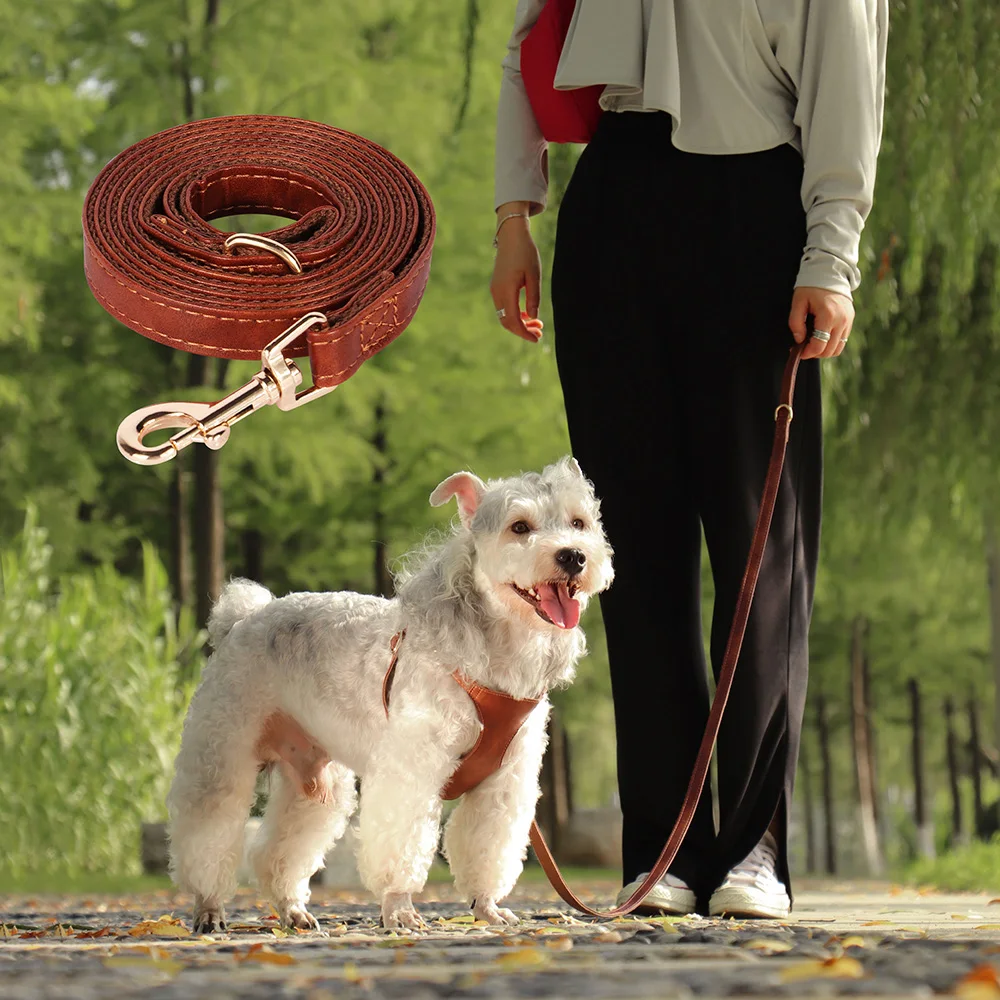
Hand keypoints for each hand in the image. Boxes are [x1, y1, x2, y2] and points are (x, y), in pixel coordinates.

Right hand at [489, 209, 543, 343]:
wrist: (511, 235)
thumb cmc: (525, 253)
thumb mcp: (534, 275)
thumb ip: (533, 297)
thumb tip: (533, 318)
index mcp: (506, 290)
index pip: (514, 320)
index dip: (525, 333)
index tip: (537, 338)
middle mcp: (497, 293)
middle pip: (507, 322)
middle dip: (523, 331)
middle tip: (540, 333)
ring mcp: (495, 290)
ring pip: (504, 316)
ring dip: (520, 323)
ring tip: (537, 324)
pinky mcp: (496, 287)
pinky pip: (504, 308)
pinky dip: (515, 314)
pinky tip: (528, 314)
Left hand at [788, 286, 854, 358]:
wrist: (830, 272)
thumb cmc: (812, 286)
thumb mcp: (798, 302)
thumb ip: (795, 323)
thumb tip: (799, 340)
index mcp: (828, 316)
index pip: (819, 346)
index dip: (807, 353)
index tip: (798, 352)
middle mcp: (842, 321)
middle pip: (829, 351)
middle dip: (815, 353)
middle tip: (803, 348)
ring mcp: (848, 321)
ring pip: (838, 348)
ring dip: (824, 350)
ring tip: (812, 344)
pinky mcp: (850, 320)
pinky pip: (842, 340)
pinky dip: (831, 343)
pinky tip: (821, 337)